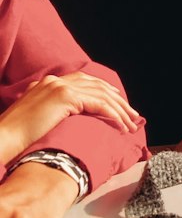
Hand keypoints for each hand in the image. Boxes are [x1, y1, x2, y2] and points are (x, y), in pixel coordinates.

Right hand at [0, 71, 141, 165]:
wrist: (3, 137)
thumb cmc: (16, 135)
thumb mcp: (35, 116)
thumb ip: (51, 110)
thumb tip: (66, 117)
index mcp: (48, 83)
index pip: (84, 81)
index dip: (104, 91)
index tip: (118, 101)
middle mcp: (56, 81)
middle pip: (97, 86)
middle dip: (118, 100)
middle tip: (133, 114)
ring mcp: (60, 87)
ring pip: (101, 95)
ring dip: (120, 110)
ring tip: (132, 124)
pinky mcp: (65, 97)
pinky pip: (98, 104)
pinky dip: (113, 115)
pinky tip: (122, 125)